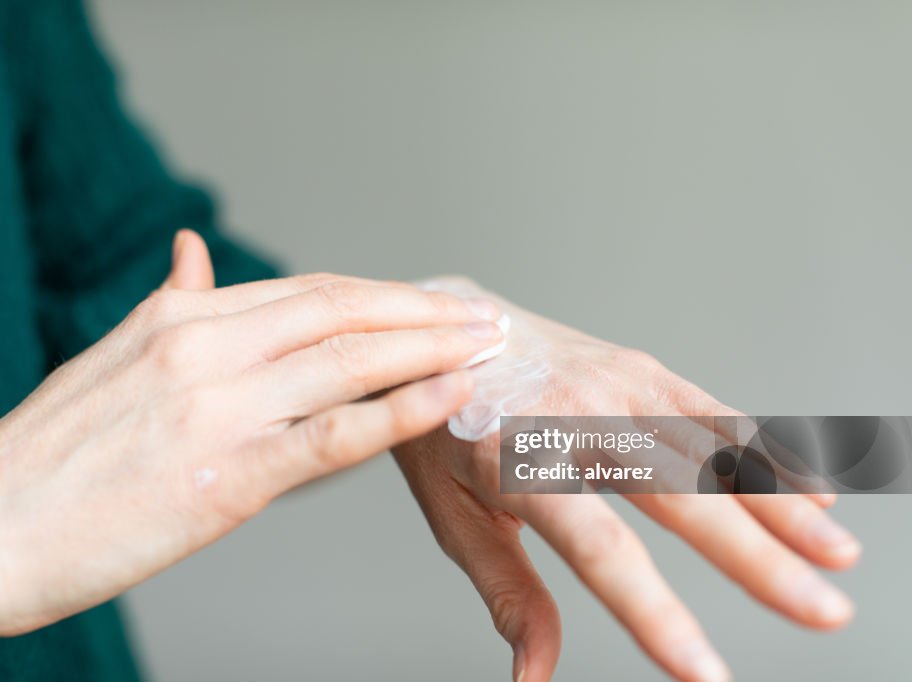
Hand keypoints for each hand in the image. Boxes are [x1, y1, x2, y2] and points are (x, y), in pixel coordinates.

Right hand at [0, 233, 506, 653]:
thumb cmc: (44, 456)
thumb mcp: (109, 357)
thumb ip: (168, 304)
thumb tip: (191, 251)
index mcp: (179, 317)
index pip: (308, 291)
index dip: (380, 295)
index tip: (428, 302)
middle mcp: (204, 345)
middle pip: (341, 311)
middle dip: (421, 311)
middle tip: (481, 313)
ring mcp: (217, 406)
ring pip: (350, 360)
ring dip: (431, 349)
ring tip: (487, 345)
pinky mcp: (225, 475)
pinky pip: (334, 433)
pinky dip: (401, 410)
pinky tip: (450, 397)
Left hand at [394, 278, 860, 681]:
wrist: (440, 330)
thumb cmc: (443, 430)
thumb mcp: (452, 513)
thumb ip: (505, 589)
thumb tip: (533, 675)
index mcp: (518, 464)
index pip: (599, 550)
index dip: (654, 614)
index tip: (704, 673)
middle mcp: (575, 418)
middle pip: (679, 497)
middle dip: (758, 561)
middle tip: (823, 613)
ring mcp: (614, 385)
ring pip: (711, 450)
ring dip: (781, 505)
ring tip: (837, 558)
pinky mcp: (639, 368)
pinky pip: (713, 413)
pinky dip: (765, 452)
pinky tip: (811, 491)